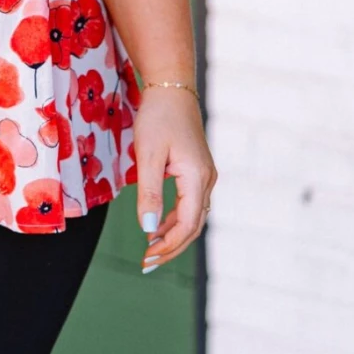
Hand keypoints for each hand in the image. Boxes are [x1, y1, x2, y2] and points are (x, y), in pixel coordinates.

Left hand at [135, 88, 215, 272]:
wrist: (172, 90)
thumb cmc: (157, 117)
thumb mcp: (147, 155)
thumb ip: (149, 193)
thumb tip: (148, 228)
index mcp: (197, 177)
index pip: (187, 224)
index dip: (168, 245)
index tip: (147, 257)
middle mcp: (207, 180)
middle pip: (194, 226)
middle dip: (171, 247)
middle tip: (146, 264)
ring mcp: (205, 176)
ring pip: (193, 217)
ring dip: (173, 236)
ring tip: (150, 250)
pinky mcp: (198, 172)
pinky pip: (190, 205)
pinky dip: (175, 220)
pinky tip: (157, 227)